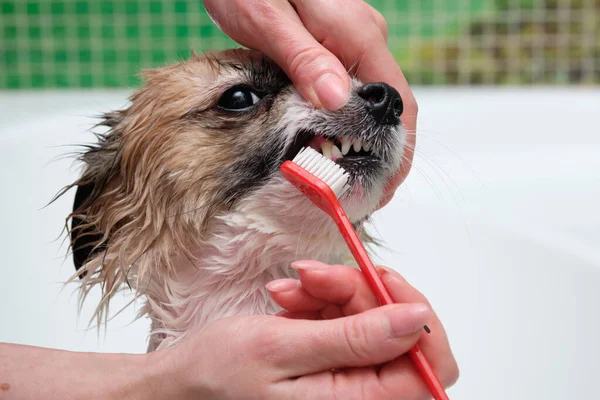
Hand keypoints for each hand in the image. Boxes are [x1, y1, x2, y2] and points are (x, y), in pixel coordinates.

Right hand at [153, 261, 456, 399]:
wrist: (182, 383)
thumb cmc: (218, 376)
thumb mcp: (283, 348)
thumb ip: (355, 339)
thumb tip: (417, 320)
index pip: (430, 367)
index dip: (415, 316)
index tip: (381, 279)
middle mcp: (359, 396)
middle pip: (397, 332)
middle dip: (358, 292)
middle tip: (314, 276)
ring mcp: (346, 379)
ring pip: (370, 319)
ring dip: (333, 293)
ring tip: (291, 290)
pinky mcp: (332, 361)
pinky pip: (346, 320)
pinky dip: (321, 301)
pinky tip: (291, 299)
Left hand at [202, 0, 416, 205]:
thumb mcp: (268, 20)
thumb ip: (304, 60)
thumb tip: (337, 101)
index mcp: (357, 34)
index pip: (398, 102)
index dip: (399, 151)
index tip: (385, 188)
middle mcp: (364, 38)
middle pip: (388, 107)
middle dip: (382, 154)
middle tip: (359, 195)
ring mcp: (353, 41)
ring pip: (370, 101)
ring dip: (363, 141)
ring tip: (344, 178)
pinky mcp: (336, 44)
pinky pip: (351, 89)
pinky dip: (346, 121)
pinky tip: (329, 142)